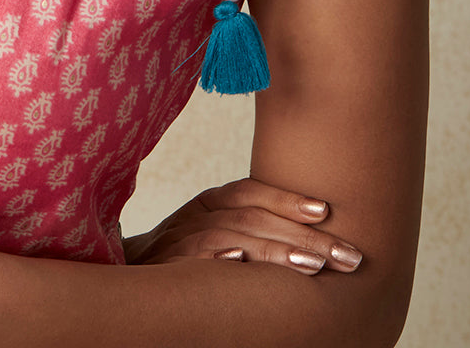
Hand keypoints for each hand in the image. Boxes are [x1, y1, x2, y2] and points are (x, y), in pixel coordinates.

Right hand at [123, 177, 362, 274]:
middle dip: (304, 234)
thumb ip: (248, 231)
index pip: (252, 191)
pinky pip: (194, 258)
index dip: (289, 198)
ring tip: (314, 265)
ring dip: (275, 249)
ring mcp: (178, 240)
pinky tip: (244, 262)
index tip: (328, 211)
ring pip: (233, 234)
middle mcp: (195, 215)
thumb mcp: (211, 238)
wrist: (121, 278)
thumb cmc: (178, 263)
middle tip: (348, 255)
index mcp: (209, 204)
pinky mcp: (165, 266)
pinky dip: (219, 256)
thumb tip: (310, 241)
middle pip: (254, 215)